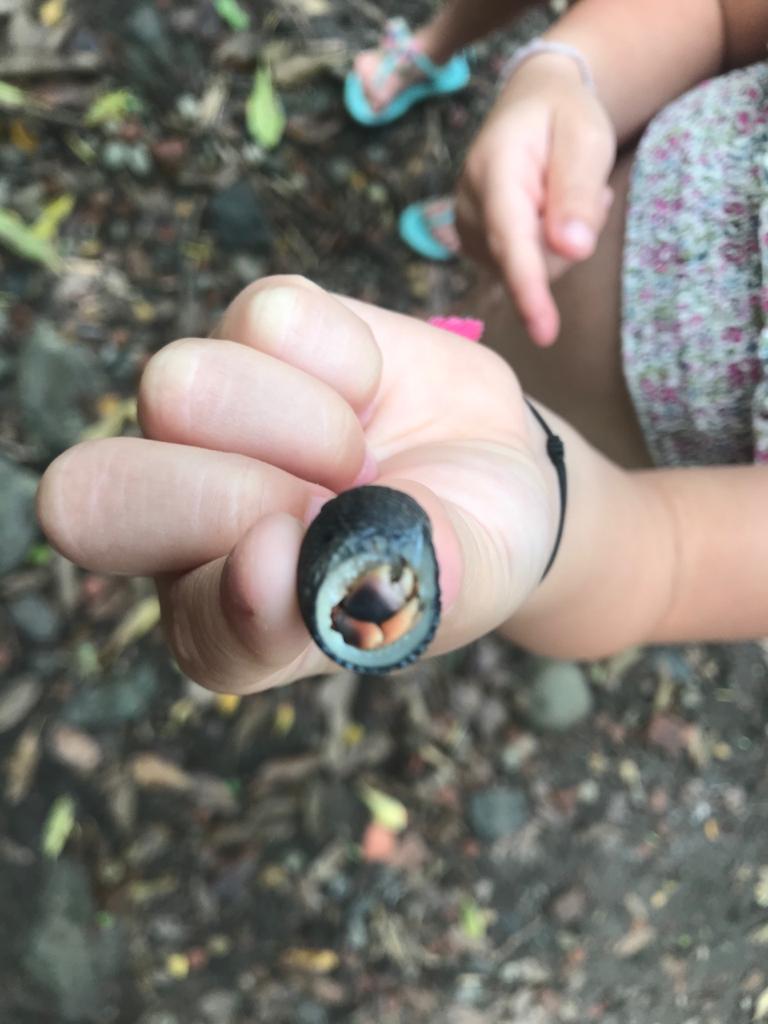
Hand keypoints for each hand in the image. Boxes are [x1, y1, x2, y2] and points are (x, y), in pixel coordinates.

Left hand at [37, 277, 558, 692]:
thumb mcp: (452, 593)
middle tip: (336, 492)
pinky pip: (267, 315)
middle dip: (232, 491)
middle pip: (89, 496)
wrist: (499, 466)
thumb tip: (301, 562)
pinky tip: (366, 389)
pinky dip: (340, 351)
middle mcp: (183, 523)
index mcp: (219, 619)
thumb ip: (398, 596)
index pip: (178, 621)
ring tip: (360, 451)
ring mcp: (204, 419)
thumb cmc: (467, 551)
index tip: (304, 558)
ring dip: (303, 421)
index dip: (236, 592)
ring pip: (180, 387)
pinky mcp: (252, 331)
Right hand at [455, 53, 615, 345]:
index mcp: (493, 170)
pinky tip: (550, 212)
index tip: (544, 332)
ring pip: (532, 270)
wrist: (531, 104)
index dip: (529, 287)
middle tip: (589, 190)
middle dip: (572, 239)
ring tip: (566, 194)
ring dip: (563, 242)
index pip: (512, 239)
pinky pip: (525, 270)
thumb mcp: (586, 137)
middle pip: (532, 261)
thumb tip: (572, 250)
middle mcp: (469, 206)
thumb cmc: (563, 116)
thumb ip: (577, 191)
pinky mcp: (476, 248)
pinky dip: (548, 248)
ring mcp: (468, 231)